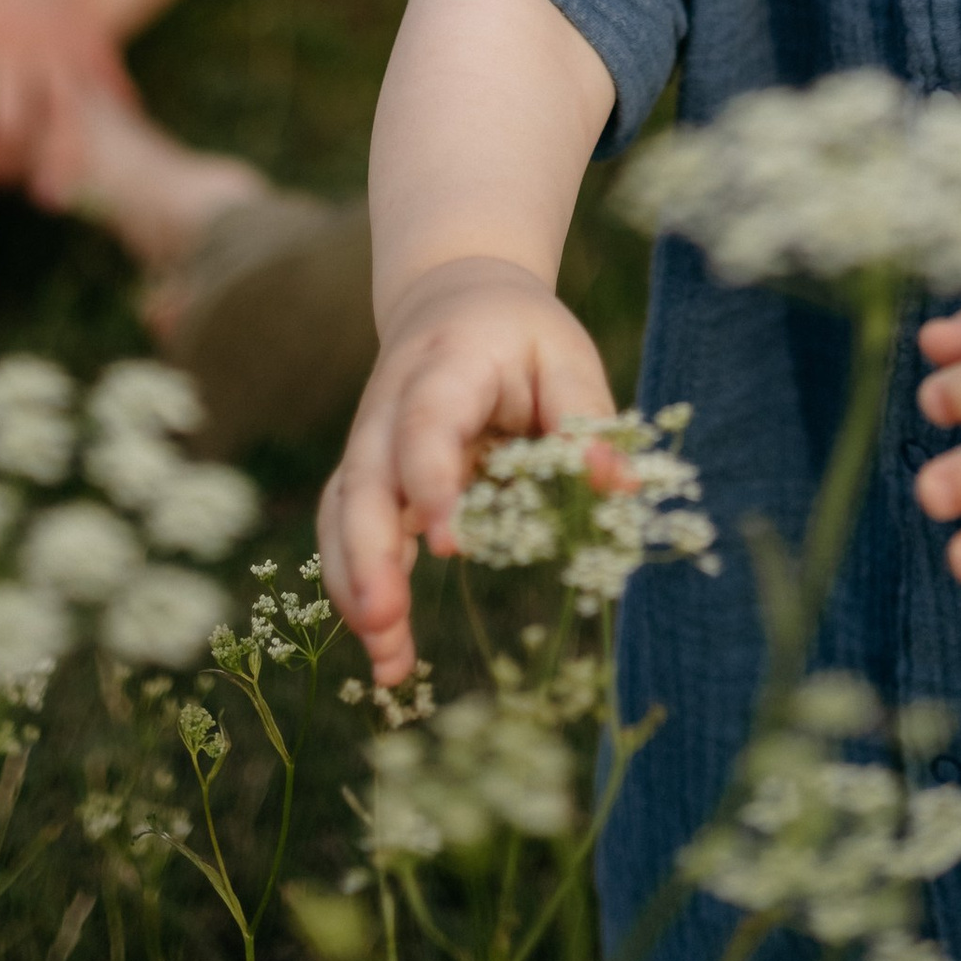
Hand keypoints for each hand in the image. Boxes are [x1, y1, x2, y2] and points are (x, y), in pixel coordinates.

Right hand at [320, 258, 613, 684]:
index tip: (447, 542)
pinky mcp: (368, 477)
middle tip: (386, 621)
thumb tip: (617, 487)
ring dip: (355, 585)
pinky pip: (347, 532)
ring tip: (388, 665)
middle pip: (365, 477)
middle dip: (369, 552)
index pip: (427, 421)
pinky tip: (385, 651)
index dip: (430, 478)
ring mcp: (371, 442)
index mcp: (446, 363)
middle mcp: (390, 405)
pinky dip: (357, 589)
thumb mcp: (564, 356)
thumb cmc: (519, 333)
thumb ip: (584, 417)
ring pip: (343, 513)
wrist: (452, 295)